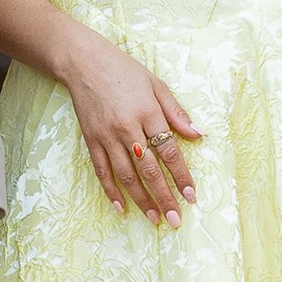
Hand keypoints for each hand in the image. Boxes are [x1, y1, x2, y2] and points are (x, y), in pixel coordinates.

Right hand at [57, 32, 201, 222]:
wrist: (83, 62)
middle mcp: (128, 128)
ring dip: (141, 200)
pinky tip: (121, 207)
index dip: (181, 176)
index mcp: (148, 113)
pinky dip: (111, 191)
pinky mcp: (91, 140)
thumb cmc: (123, 70)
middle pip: (149, 170)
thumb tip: (199, 134)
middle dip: (164, 197)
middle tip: (176, 219)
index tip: (191, 196)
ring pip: (126, 176)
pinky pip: (102, 171)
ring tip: (154, 218)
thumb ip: (176, 112)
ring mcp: (107, 136)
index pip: (169, 151)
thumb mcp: (156, 84)